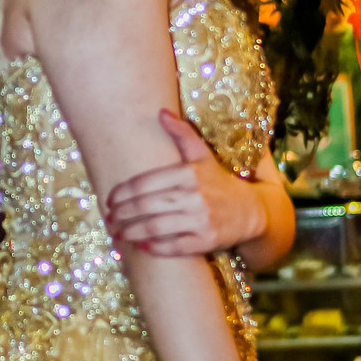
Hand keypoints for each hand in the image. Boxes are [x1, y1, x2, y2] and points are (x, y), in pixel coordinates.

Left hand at [104, 109, 267, 254]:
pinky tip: (140, 246)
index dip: (123, 193)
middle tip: (109, 219)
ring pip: (156, 227)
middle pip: (147, 206)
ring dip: (132, 232)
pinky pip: (174, 247)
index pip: (146, 183)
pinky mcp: (206, 241)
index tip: (109, 200)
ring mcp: (201, 220)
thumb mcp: (203, 156)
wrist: (251, 211)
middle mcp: (195, 196)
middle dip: (122, 214)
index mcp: (189, 174)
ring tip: (117, 233)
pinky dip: (154, 248)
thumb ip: (182, 134)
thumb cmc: (219, 182)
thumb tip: (162, 113)